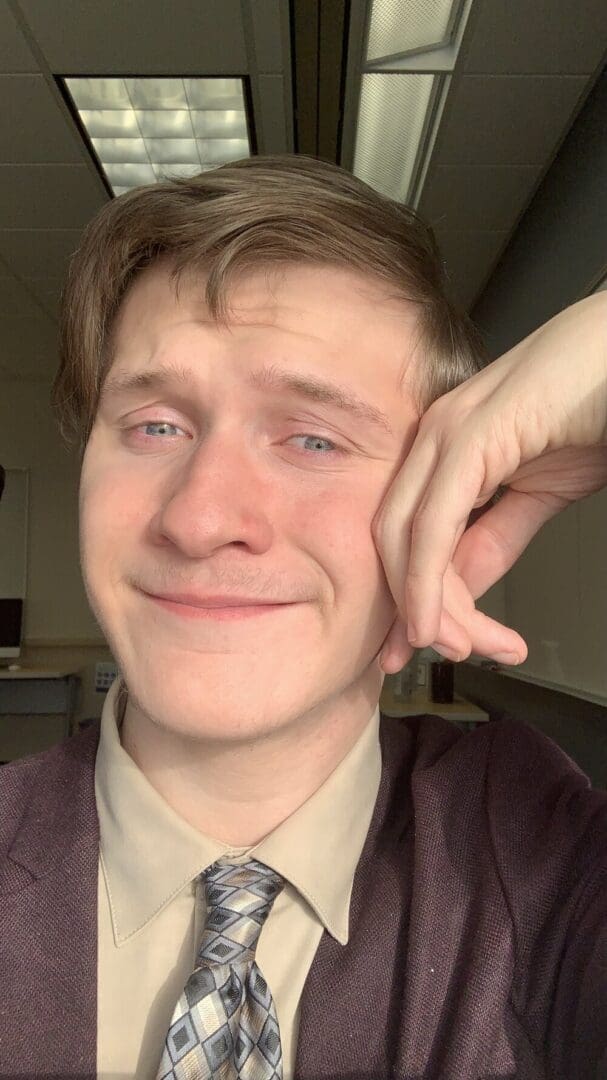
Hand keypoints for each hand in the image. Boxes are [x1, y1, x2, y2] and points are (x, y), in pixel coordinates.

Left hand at [372, 293, 606, 673]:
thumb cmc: (596, 406)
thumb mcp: (539, 491)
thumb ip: (496, 535)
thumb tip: (464, 589)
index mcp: (445, 448)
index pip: (411, 536)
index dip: (414, 597)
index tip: (423, 647)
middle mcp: (434, 437)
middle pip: (397, 541)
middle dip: (413, 609)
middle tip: (442, 657)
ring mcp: (448, 432)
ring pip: (408, 538)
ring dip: (428, 606)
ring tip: (462, 648)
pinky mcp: (472, 434)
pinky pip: (433, 522)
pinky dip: (429, 579)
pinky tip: (438, 620)